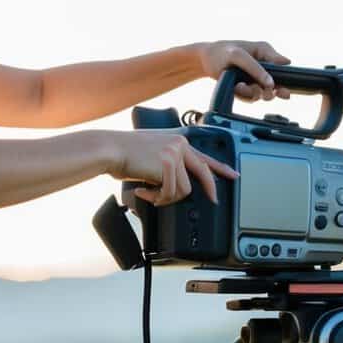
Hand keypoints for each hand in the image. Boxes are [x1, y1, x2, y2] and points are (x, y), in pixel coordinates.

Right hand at [110, 130, 238, 206]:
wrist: (109, 149)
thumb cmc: (125, 154)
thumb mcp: (153, 155)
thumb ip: (168, 166)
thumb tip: (175, 188)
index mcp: (178, 142)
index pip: (203, 156)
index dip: (220, 168)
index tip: (233, 175)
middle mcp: (179, 145)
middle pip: (202, 172)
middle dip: (210, 189)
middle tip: (214, 201)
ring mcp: (174, 154)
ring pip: (183, 189)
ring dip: (165, 198)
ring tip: (149, 193)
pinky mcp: (167, 165)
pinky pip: (170, 193)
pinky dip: (156, 198)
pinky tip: (143, 191)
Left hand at [195, 40, 292, 102]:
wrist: (207, 61)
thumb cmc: (224, 52)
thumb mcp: (240, 56)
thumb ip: (259, 65)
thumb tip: (287, 63)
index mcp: (266, 55)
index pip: (282, 69)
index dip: (286, 81)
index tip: (282, 91)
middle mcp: (263, 69)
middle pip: (275, 86)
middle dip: (270, 93)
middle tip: (266, 94)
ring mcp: (255, 80)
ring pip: (262, 94)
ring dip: (253, 93)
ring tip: (241, 86)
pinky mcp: (247, 89)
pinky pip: (251, 98)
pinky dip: (244, 95)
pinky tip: (237, 88)